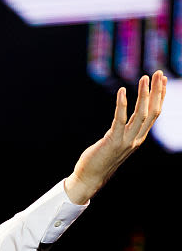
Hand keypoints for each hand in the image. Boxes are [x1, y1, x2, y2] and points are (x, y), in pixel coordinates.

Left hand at [64, 71, 165, 204]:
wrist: (90, 177)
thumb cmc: (101, 159)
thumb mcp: (117, 142)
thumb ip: (124, 131)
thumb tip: (124, 119)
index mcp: (139, 137)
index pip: (154, 114)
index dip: (159, 96)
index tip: (161, 80)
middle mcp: (137, 138)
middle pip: (152, 111)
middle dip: (157, 91)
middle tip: (158, 73)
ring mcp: (126, 140)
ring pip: (141, 114)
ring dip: (144, 95)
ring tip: (144, 78)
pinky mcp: (113, 141)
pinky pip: (119, 120)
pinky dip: (122, 104)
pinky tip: (122, 91)